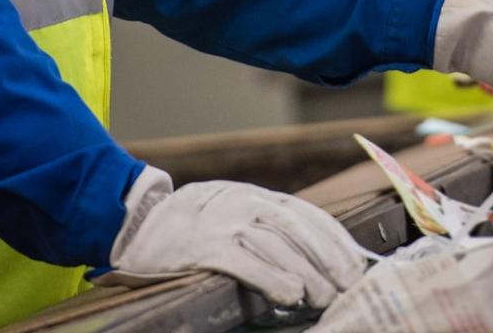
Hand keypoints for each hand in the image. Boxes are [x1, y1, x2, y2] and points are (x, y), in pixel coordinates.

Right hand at [103, 167, 364, 307]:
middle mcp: (245, 202)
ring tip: (325, 296)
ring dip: (307, 272)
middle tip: (347, 287)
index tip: (355, 264)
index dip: (335, 240)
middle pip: (298, 231)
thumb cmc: (191, 224)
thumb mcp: (231, 212)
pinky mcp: (204, 245)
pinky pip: (245, 261)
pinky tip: (290, 293)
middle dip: (328, 260)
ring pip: (277, 245)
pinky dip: (271, 277)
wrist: (136, 221)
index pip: (308, 215)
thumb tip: (309, 258)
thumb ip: (265, 227)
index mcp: (256, 196)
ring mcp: (224, 222)